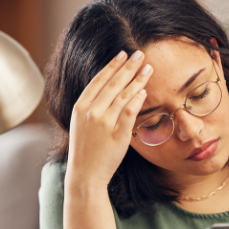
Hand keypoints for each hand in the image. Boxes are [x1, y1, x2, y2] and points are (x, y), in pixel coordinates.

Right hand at [66, 50, 152, 188]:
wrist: (85, 174)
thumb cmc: (85, 150)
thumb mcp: (81, 124)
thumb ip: (92, 106)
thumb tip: (109, 89)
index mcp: (80, 107)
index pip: (98, 80)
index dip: (112, 65)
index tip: (122, 54)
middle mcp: (91, 112)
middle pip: (113, 83)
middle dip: (128, 67)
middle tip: (140, 54)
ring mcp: (104, 123)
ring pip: (123, 95)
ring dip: (137, 80)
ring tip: (148, 69)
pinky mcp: (117, 134)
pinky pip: (130, 112)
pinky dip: (137, 100)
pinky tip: (144, 91)